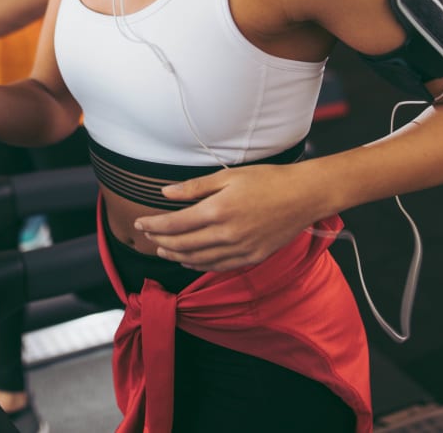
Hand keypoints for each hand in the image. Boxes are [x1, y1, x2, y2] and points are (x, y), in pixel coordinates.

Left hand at [134, 163, 314, 272]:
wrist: (303, 195)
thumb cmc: (267, 180)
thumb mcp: (229, 175)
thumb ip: (195, 187)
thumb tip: (166, 193)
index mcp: (218, 210)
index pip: (175, 224)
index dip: (154, 225)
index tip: (140, 224)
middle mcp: (226, 234)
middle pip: (183, 244)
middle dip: (160, 241)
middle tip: (147, 237)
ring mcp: (240, 249)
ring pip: (198, 259)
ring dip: (176, 256)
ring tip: (162, 250)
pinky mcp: (252, 257)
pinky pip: (218, 266)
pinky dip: (199, 265)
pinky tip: (189, 261)